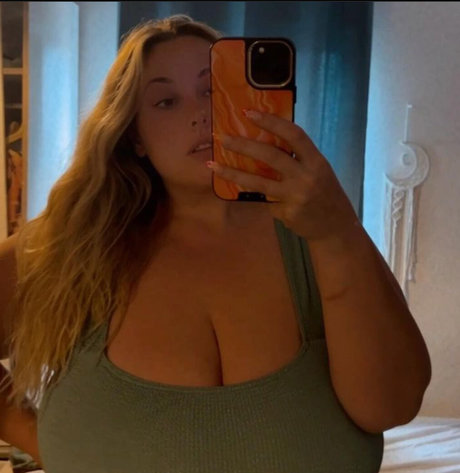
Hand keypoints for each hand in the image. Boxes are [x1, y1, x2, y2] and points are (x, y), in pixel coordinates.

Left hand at [210, 109, 359, 241]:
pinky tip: (262, 199)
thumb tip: (264, 144)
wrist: (335, 228)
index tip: (249, 113)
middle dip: (243, 145)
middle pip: (270, 156)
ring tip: (213, 166)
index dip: (271, 122)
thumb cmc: (325, 194)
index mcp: (316, 161)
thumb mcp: (318, 171)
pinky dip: (261, 198)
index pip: (294, 135)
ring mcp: (295, 196)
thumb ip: (297, 160)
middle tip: (222, 138)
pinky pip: (266, 201)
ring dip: (233, 173)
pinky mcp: (286, 212)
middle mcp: (306, 176)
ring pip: (258, 182)